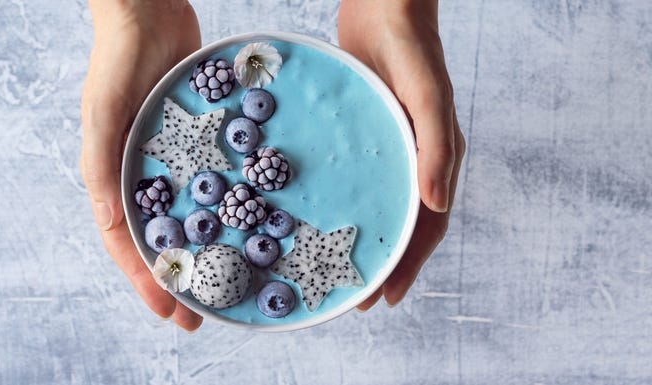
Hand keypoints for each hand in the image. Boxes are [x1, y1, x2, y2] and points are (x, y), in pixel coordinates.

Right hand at [80, 0, 202, 330]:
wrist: (149, 13)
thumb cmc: (118, 61)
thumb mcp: (103, 112)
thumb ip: (102, 165)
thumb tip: (109, 222)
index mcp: (114, 178)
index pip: (127, 243)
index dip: (146, 280)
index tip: (171, 312)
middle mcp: (143, 177)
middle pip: (162, 239)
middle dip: (181, 278)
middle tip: (204, 313)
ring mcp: (174, 162)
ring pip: (190, 217)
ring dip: (207, 250)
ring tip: (231, 280)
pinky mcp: (201, 142)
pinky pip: (215, 181)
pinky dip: (228, 206)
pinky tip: (253, 224)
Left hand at [338, 0, 465, 308]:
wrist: (385, 5)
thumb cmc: (412, 47)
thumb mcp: (427, 95)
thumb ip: (436, 147)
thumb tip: (438, 206)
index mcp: (437, 158)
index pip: (428, 225)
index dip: (409, 264)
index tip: (385, 297)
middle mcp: (414, 160)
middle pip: (401, 224)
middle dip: (381, 263)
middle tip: (353, 297)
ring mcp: (387, 148)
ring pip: (376, 204)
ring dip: (361, 238)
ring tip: (334, 268)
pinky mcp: (361, 134)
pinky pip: (353, 177)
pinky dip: (342, 202)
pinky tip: (314, 215)